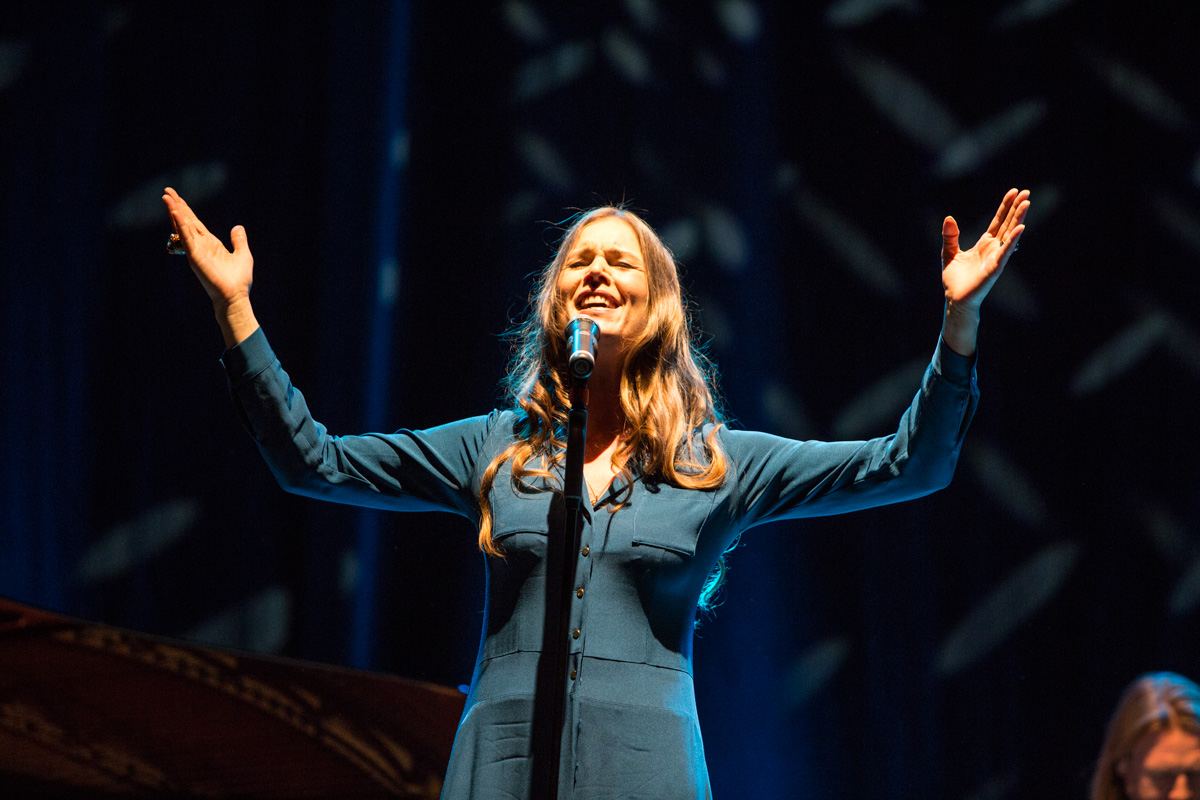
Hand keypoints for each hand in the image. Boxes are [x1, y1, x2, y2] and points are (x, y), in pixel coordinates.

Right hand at [162, 187, 258, 346]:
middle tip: (166, 191)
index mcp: (210, 243)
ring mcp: (196, 250)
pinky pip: (186, 238)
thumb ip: (239, 240)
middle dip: (177, 206)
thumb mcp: (243, 254)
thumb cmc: (239, 280)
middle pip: (186, 221)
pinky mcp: (195, 257)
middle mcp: (201, 245)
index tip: (176, 197)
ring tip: (167, 198)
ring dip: (175, 212)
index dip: (186, 209)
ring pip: (183, 227)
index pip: (195, 223)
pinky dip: (181, 226)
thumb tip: (237, 226)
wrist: (235, 296)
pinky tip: (175, 214)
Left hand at [941, 187, 1029, 313]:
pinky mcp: (995, 268)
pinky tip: (1020, 228)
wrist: (955, 299)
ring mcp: (996, 257)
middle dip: (1016, 208)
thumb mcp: (949, 252)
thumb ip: (950, 236)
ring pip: (1009, 234)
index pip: (998, 221)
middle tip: (1026, 192)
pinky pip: (1005, 252)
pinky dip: (1012, 240)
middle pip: (1007, 224)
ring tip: (1026, 203)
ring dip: (1018, 219)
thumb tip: (949, 218)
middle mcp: (994, 248)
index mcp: (984, 243)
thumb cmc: (954, 279)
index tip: (1014, 192)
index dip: (1005, 207)